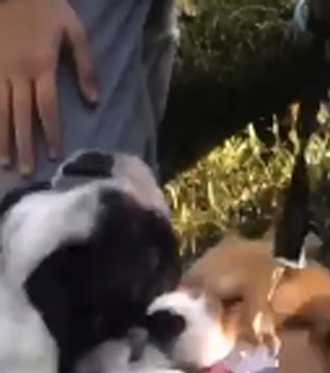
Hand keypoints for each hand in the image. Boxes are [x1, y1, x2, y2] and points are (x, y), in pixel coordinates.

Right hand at [0, 0, 99, 175]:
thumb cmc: (47, 7)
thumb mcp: (74, 31)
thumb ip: (86, 66)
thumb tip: (94, 101)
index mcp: (42, 65)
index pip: (47, 107)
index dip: (51, 132)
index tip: (54, 155)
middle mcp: (18, 72)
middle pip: (21, 115)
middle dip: (24, 145)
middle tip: (26, 173)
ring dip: (2, 137)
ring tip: (4, 162)